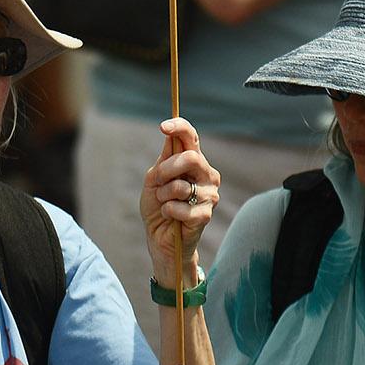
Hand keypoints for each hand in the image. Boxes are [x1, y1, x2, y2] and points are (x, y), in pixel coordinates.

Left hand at [140, 116, 220, 266]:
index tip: (163, 127)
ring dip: (163, 195)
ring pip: (180, 185)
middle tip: (157, 181)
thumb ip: (164, 160)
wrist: (160, 237)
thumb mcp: (154, 179)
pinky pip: (179, 207)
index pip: (191, 137)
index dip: (179, 128)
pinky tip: (170, 217)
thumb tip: (171, 138)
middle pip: (190, 158)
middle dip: (166, 169)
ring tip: (164, 203)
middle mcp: (206, 174)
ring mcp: (209, 194)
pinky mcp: (206, 214)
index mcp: (194, 161)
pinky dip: (167, 211)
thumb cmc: (157, 205)